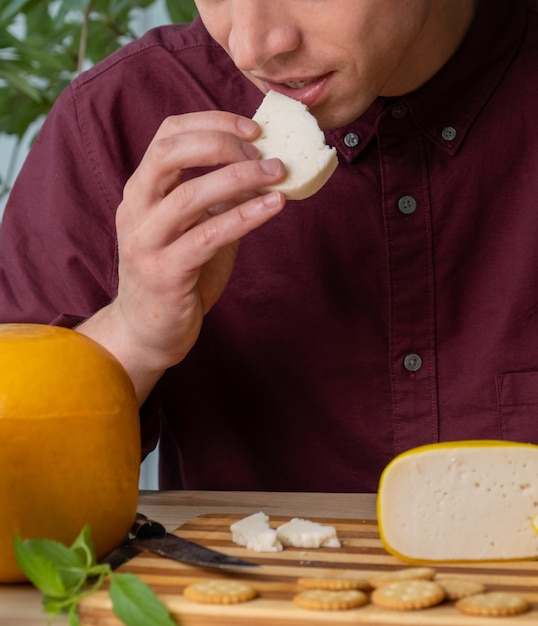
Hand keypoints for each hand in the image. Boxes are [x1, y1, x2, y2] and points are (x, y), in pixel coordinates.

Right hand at [77, 110, 285, 402]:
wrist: (148, 331)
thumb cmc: (177, 274)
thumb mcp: (194, 226)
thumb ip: (218, 198)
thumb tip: (264, 167)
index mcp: (141, 191)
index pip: (167, 135)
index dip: (211, 122)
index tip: (253, 127)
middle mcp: (135, 210)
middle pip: (169, 154)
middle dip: (221, 142)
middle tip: (263, 150)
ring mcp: (145, 242)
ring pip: (189, 195)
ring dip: (240, 177)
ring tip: (278, 173)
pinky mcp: (164, 273)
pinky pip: (208, 236)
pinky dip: (245, 216)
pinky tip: (274, 206)